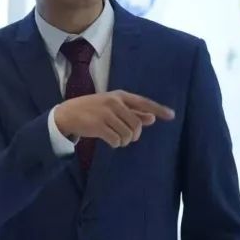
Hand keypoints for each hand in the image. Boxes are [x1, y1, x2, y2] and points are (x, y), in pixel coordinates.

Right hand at [53, 90, 174, 147]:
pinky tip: (109, 140)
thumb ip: (132, 112)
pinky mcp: (98, 126)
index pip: (143, 102)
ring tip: (116, 138)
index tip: (171, 115)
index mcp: (120, 96)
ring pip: (128, 134)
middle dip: (134, 135)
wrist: (68, 114)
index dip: (158, 109)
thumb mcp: (113, 107)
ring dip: (124, 141)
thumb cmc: (93, 110)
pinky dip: (115, 144)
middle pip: (137, 125)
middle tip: (126, 137)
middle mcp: (114, 103)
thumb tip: (152, 118)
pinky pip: (116, 141)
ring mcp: (105, 114)